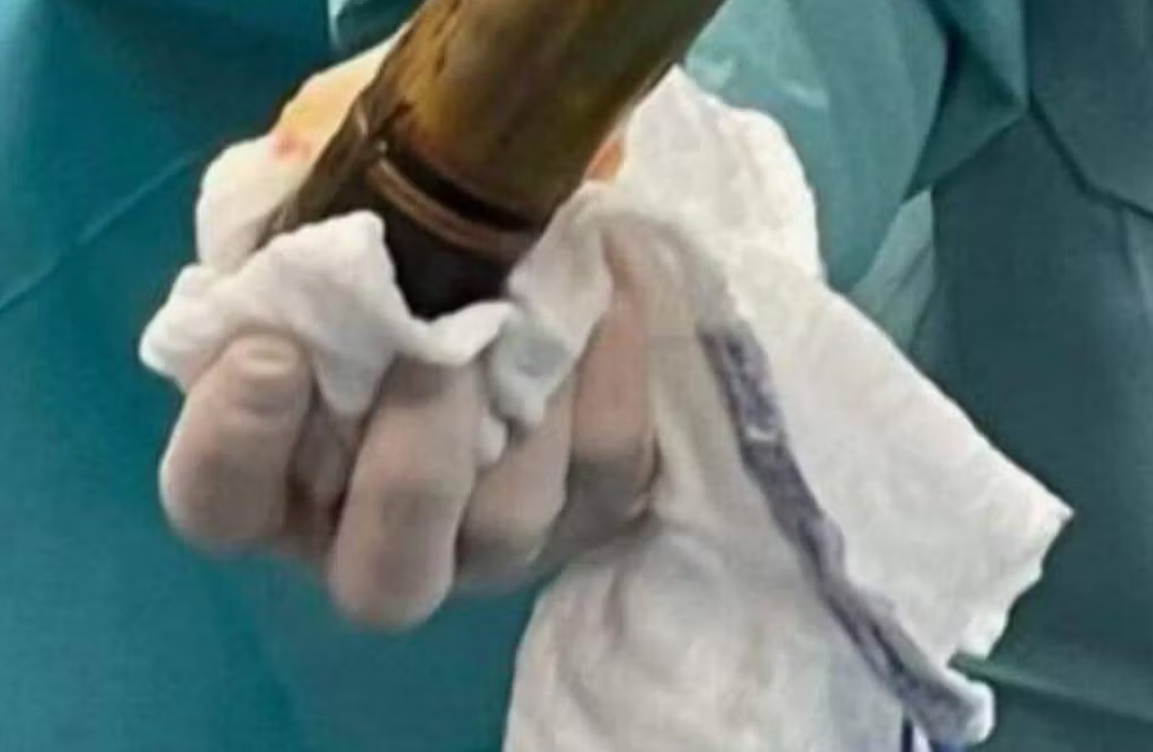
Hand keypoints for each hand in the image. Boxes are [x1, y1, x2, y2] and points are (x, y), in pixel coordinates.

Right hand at [158, 245, 654, 629]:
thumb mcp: (321, 243)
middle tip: (434, 354)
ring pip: (510, 527)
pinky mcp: (590, 507)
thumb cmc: (385, 268)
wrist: (511, 273)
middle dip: (410, 474)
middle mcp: (384, 539)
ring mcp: (493, 540)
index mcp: (281, 482)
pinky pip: (613, 466)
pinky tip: (606, 284)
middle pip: (384, 581)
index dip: (235, 444)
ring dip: (524, 418)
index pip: (221, 505)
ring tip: (530, 308)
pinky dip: (615, 373)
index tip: (270, 350)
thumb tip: (310, 207)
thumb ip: (294, 245)